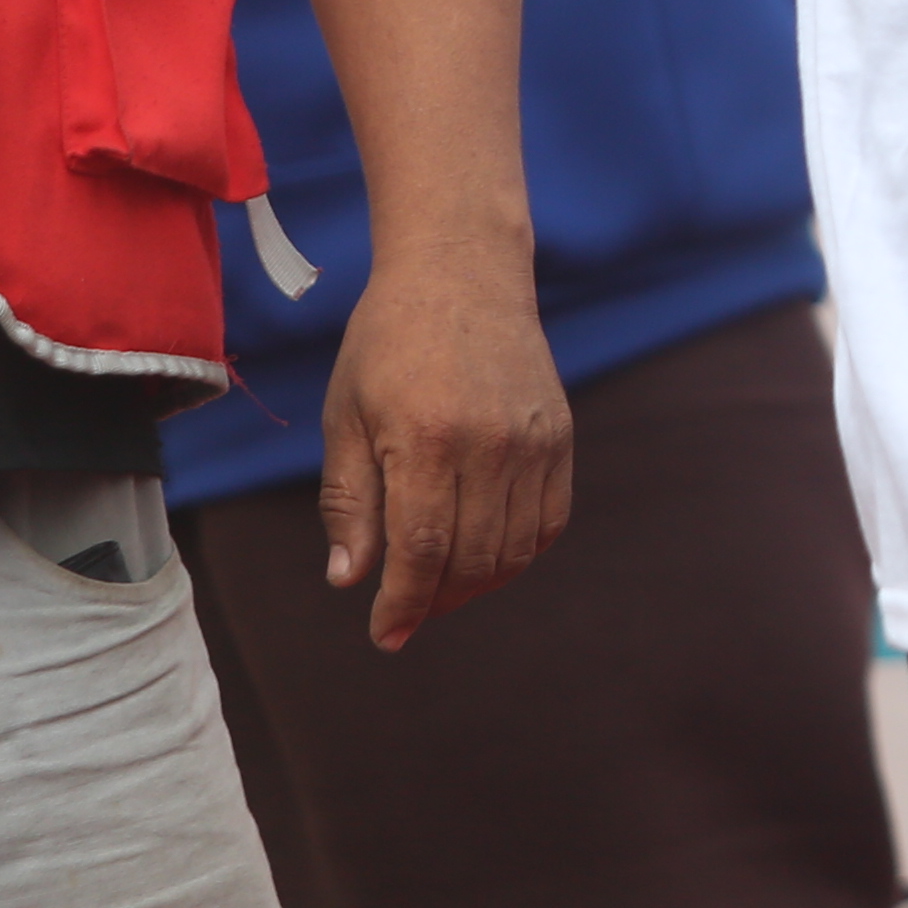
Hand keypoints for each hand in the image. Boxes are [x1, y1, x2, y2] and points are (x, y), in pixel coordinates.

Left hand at [316, 241, 574, 648]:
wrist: (462, 271)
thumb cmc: (387, 343)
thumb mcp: (347, 417)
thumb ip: (348, 501)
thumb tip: (350, 579)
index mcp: (426, 438)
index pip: (423, 550)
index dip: (404, 604)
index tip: (385, 635)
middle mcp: (490, 443)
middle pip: (472, 560)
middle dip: (436, 601)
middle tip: (407, 614)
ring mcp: (534, 440)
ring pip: (514, 550)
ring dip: (476, 585)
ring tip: (441, 587)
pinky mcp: (560, 435)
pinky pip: (549, 521)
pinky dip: (519, 552)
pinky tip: (484, 553)